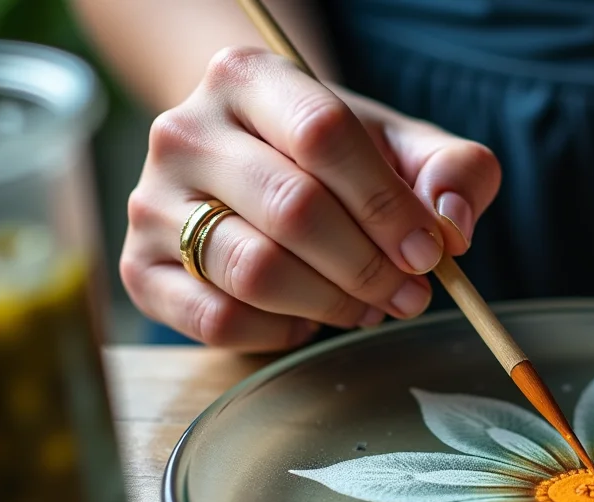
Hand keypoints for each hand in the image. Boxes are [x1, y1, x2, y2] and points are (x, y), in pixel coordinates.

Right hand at [122, 47, 500, 350]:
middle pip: (293, 208)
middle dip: (369, 265)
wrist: (253, 167)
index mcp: (247, 77)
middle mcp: (184, 131)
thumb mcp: (401, 148)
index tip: (428, 251)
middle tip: (410, 294)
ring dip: (331, 303)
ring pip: (255, 270)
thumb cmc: (337, 160)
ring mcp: (151, 202)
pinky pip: (219, 320)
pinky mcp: (140, 270)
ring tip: (368, 306)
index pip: (324, 133)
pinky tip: (306, 318)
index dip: (386, 203)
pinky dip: (280, 331)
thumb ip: (452, 171)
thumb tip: (453, 226)